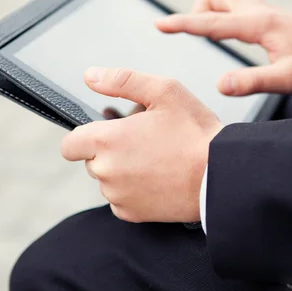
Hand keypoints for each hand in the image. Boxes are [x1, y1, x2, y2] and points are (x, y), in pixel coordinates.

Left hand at [61, 67, 222, 222]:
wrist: (221, 176)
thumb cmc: (196, 134)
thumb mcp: (164, 92)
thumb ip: (122, 80)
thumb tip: (91, 76)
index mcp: (107, 140)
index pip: (69, 144)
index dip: (85, 135)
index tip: (106, 132)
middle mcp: (106, 171)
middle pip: (91, 159)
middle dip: (110, 149)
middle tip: (143, 139)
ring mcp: (118, 195)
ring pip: (107, 179)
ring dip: (122, 170)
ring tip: (155, 158)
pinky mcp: (132, 214)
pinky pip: (120, 199)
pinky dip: (132, 190)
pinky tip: (156, 178)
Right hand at [156, 0, 291, 94]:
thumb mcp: (287, 80)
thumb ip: (252, 82)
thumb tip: (219, 85)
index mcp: (256, 24)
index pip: (209, 21)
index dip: (181, 23)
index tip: (159, 24)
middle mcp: (255, 10)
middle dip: (196, 12)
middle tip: (198, 38)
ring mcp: (260, 8)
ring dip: (210, 10)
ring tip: (213, 38)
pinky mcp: (265, 12)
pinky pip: (233, 3)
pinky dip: (222, 14)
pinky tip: (232, 35)